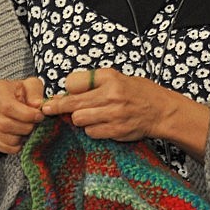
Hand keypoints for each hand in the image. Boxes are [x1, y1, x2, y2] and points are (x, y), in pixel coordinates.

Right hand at [0, 77, 44, 154]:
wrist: (9, 98)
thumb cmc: (21, 92)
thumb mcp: (31, 85)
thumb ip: (35, 93)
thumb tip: (37, 105)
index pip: (7, 106)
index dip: (25, 114)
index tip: (39, 116)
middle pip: (4, 124)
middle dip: (25, 127)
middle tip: (36, 125)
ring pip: (4, 138)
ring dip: (21, 137)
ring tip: (29, 129)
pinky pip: (2, 147)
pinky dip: (16, 146)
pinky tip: (22, 137)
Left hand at [41, 68, 159, 141]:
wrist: (161, 110)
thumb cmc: (138, 92)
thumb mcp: (117, 78)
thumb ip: (93, 85)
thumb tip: (63, 94)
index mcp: (109, 77)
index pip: (73, 82)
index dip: (67, 89)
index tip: (65, 93)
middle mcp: (111, 94)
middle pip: (72, 103)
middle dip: (57, 107)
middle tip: (47, 110)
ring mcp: (114, 114)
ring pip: (79, 119)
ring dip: (79, 119)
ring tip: (87, 116)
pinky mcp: (117, 130)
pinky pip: (91, 132)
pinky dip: (92, 130)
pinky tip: (100, 125)